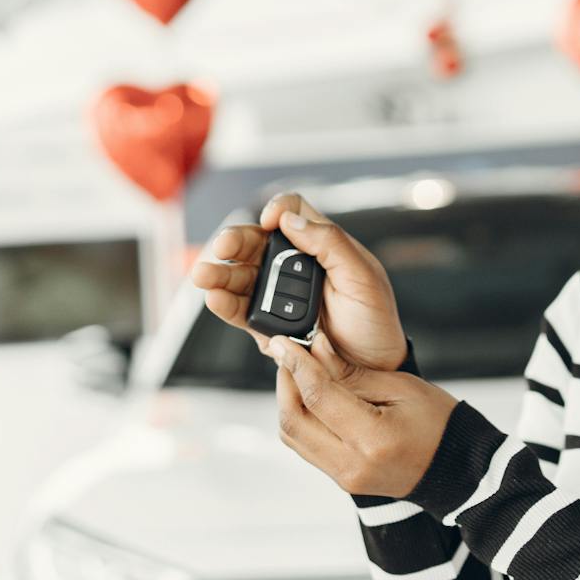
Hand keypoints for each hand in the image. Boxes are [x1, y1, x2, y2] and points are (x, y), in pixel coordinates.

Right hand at [190, 191, 407, 370]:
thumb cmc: (375, 322)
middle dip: (234, 241)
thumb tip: (289, 220)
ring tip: (205, 276)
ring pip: (240, 275)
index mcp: (320, 245)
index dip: (278, 210)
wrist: (374, 369)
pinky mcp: (267, 324)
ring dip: (219, 273)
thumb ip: (331, 243)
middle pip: (254, 241)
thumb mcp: (363, 278)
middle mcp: (294, 265)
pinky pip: (240, 309)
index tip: (271, 222)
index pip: (291, 212)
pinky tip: (216, 299)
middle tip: (223, 247)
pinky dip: (224, 303)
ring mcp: (277, 294)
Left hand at [270, 330, 457, 498]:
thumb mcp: (401, 387)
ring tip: (299, 373)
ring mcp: (344, 476)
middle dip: (285, 382)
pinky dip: (300, 419)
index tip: (284, 342)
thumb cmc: (439, 425)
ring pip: (293, 436)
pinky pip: (305, 447)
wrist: (457, 469)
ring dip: (288, 401)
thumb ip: (352, 373)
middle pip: (293, 420)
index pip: (317, 397)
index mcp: (373, 439)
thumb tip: (317, 349)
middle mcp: (352, 463)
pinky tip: (311, 396)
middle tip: (289, 355)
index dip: (297, 364)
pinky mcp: (341, 479)